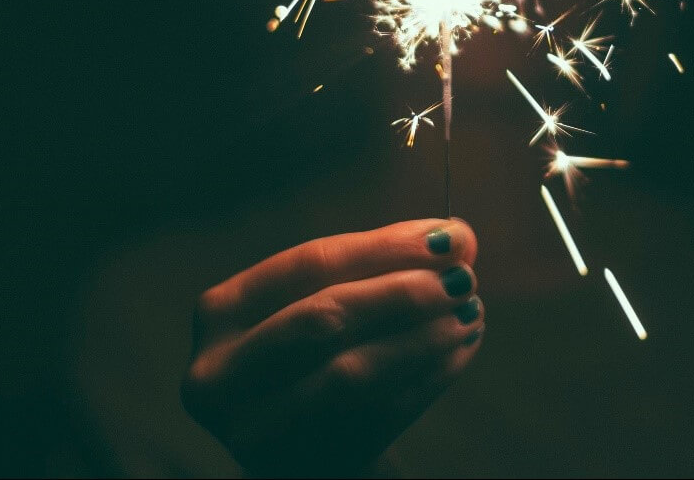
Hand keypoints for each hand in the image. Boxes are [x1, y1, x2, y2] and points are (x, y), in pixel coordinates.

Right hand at [181, 219, 483, 475]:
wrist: (298, 440)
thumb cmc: (311, 350)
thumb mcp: (325, 294)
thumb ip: (383, 260)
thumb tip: (457, 236)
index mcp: (222, 311)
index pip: (311, 263)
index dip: (386, 246)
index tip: (450, 235)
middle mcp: (222, 371)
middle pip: (325, 317)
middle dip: (403, 294)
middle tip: (464, 279)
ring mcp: (257, 428)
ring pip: (353, 373)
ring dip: (424, 338)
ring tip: (471, 313)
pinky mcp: (300, 464)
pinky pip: (379, 416)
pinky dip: (429, 378)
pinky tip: (460, 351)